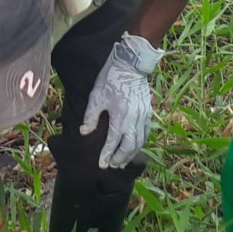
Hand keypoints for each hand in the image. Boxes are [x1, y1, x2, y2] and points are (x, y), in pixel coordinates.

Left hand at [79, 32, 161, 170]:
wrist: (130, 64)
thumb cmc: (110, 79)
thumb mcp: (96, 97)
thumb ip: (90, 117)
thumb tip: (84, 133)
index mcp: (120, 116)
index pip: (113, 142)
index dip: (107, 155)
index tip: (102, 164)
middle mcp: (134, 119)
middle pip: (130, 146)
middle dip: (121, 158)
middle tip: (113, 166)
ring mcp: (143, 115)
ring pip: (140, 141)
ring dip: (132, 153)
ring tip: (123, 161)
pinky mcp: (148, 111)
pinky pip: (147, 132)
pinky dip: (141, 142)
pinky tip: (136, 146)